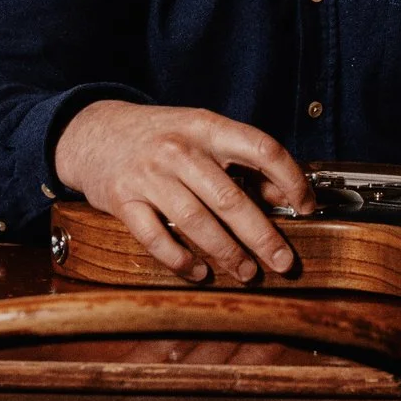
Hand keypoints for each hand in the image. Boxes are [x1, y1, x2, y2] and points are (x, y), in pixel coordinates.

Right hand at [52, 100, 310, 283]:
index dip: (290, 179)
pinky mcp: (123, 200)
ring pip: (197, 222)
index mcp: (207, 127)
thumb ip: (241, 162)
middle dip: (262, 236)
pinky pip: (156, 238)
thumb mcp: (202, 134)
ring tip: (247, 272)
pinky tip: (199, 272)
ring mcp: (149, 175)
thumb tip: (282, 196)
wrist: (94, 132)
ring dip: (227, 253)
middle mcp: (179, 149)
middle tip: (284, 263)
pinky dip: (181, 260)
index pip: (261, 149)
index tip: (306, 206)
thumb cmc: (159, 136)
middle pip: (231, 198)